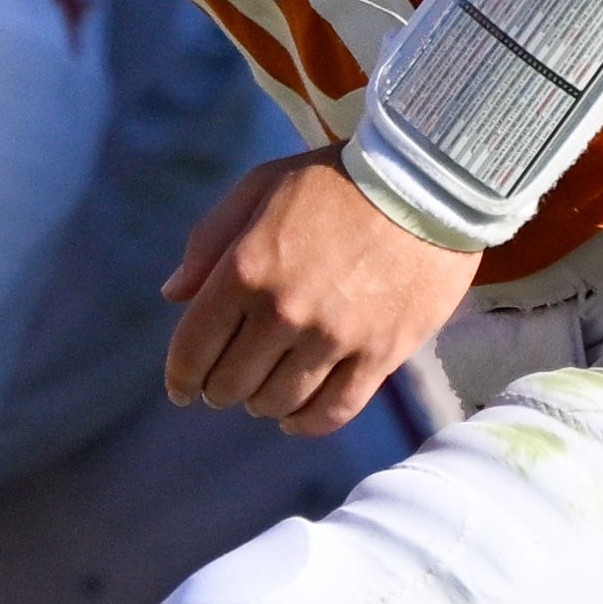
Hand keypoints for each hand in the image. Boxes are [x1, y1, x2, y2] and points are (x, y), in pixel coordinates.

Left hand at [161, 151, 477, 433]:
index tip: (181, 388)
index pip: (193, 348)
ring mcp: (334, 338)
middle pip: (232, 382)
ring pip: (278, 401)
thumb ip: (209, 241)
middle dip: (219, 389)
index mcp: (245, 269)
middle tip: (225, 384)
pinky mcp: (380, 355)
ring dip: (261, 403)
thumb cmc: (336, 179)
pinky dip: (306, 423)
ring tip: (262, 393)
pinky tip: (293, 419)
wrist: (429, 182)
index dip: (181, 376)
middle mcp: (284, 311)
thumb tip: (173, 294)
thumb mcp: (259, 188)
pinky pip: (333, 411)